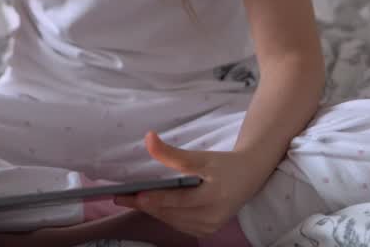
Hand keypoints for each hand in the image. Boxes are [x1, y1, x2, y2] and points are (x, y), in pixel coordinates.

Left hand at [113, 131, 266, 237]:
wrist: (249, 176)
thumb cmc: (225, 164)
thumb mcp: (201, 157)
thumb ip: (173, 153)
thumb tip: (149, 138)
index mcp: (214, 197)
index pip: (178, 201)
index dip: (155, 198)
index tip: (134, 194)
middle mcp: (212, 217)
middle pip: (172, 213)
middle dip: (145, 205)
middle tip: (120, 197)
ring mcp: (209, 227)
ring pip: (173, 220)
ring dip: (153, 211)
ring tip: (130, 200)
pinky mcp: (207, 230)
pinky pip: (179, 224)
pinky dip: (164, 215)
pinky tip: (151, 206)